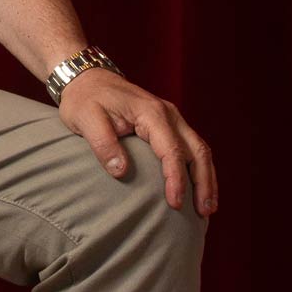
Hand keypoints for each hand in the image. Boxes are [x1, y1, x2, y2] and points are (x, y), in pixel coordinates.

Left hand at [59, 68, 217, 216]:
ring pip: (199, 149)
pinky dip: (199, 169)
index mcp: (150, 112)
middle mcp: (168, 113)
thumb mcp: (85, 118)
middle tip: (202, 214)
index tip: (175, 203)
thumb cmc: (85, 99)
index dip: (176, 179)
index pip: (171, 150)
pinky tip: (199, 189)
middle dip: (203, 183)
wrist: (85, 78)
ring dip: (206, 178)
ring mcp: (171, 117)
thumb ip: (103, 144)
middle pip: (196, 150)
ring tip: (207, 208)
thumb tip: (122, 171)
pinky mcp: (168, 124)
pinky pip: (191, 147)